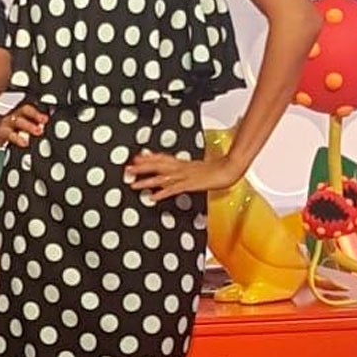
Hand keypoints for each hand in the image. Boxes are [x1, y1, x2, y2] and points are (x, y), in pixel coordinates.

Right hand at [0, 102, 48, 147]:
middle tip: (45, 120)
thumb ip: (35, 123)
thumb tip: (49, 124)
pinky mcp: (1, 133)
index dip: (42, 109)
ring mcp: (7, 123)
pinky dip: (17, 139)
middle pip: (25, 109)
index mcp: (22, 111)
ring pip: (17, 120)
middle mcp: (15, 114)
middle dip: (36, 114)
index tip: (51, 114)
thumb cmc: (7, 128)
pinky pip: (9, 135)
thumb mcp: (21, 124)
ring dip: (29, 125)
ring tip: (38, 131)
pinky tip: (24, 143)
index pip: (33, 105)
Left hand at [125, 149, 241, 200]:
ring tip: (133, 185)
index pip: (162, 158)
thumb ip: (187, 168)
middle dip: (141, 168)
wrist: (230, 168)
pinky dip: (162, 193)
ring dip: (147, 181)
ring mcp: (185, 176)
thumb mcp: (199, 167)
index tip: (135, 158)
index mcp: (183, 163)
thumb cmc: (217, 168)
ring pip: (162, 177)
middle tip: (127, 169)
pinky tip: (152, 198)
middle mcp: (181, 168)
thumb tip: (179, 170)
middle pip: (158, 166)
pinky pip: (173, 189)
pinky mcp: (190, 184)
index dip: (148, 158)